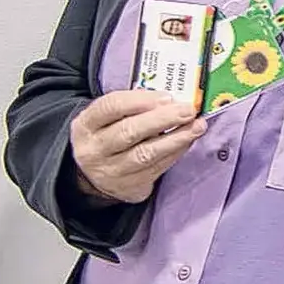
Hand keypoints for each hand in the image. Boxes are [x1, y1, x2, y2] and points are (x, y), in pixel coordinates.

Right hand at [70, 90, 207, 205]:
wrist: (92, 174)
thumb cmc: (108, 135)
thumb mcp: (108, 118)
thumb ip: (133, 107)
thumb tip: (172, 100)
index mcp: (86, 125)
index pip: (110, 107)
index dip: (140, 100)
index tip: (167, 97)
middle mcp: (94, 150)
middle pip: (129, 131)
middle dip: (163, 119)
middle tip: (188, 110)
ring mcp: (110, 171)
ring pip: (145, 154)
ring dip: (177, 138)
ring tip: (198, 126)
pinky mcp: (129, 186)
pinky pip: (157, 168)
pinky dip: (176, 152)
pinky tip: (188, 141)